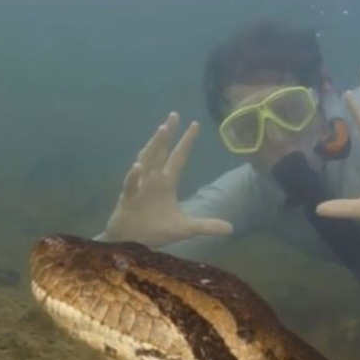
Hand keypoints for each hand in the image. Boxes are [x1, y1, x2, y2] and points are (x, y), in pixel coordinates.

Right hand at [103, 113, 232, 247]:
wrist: (133, 243)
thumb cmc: (156, 230)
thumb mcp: (186, 228)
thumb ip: (207, 225)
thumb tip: (231, 228)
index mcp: (166, 183)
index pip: (178, 157)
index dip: (186, 142)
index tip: (195, 124)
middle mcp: (153, 180)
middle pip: (160, 152)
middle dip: (167, 134)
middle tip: (174, 116)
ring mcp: (139, 187)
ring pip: (146, 162)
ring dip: (153, 146)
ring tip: (162, 130)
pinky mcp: (127, 199)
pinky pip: (130, 186)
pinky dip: (133, 177)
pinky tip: (137, 167)